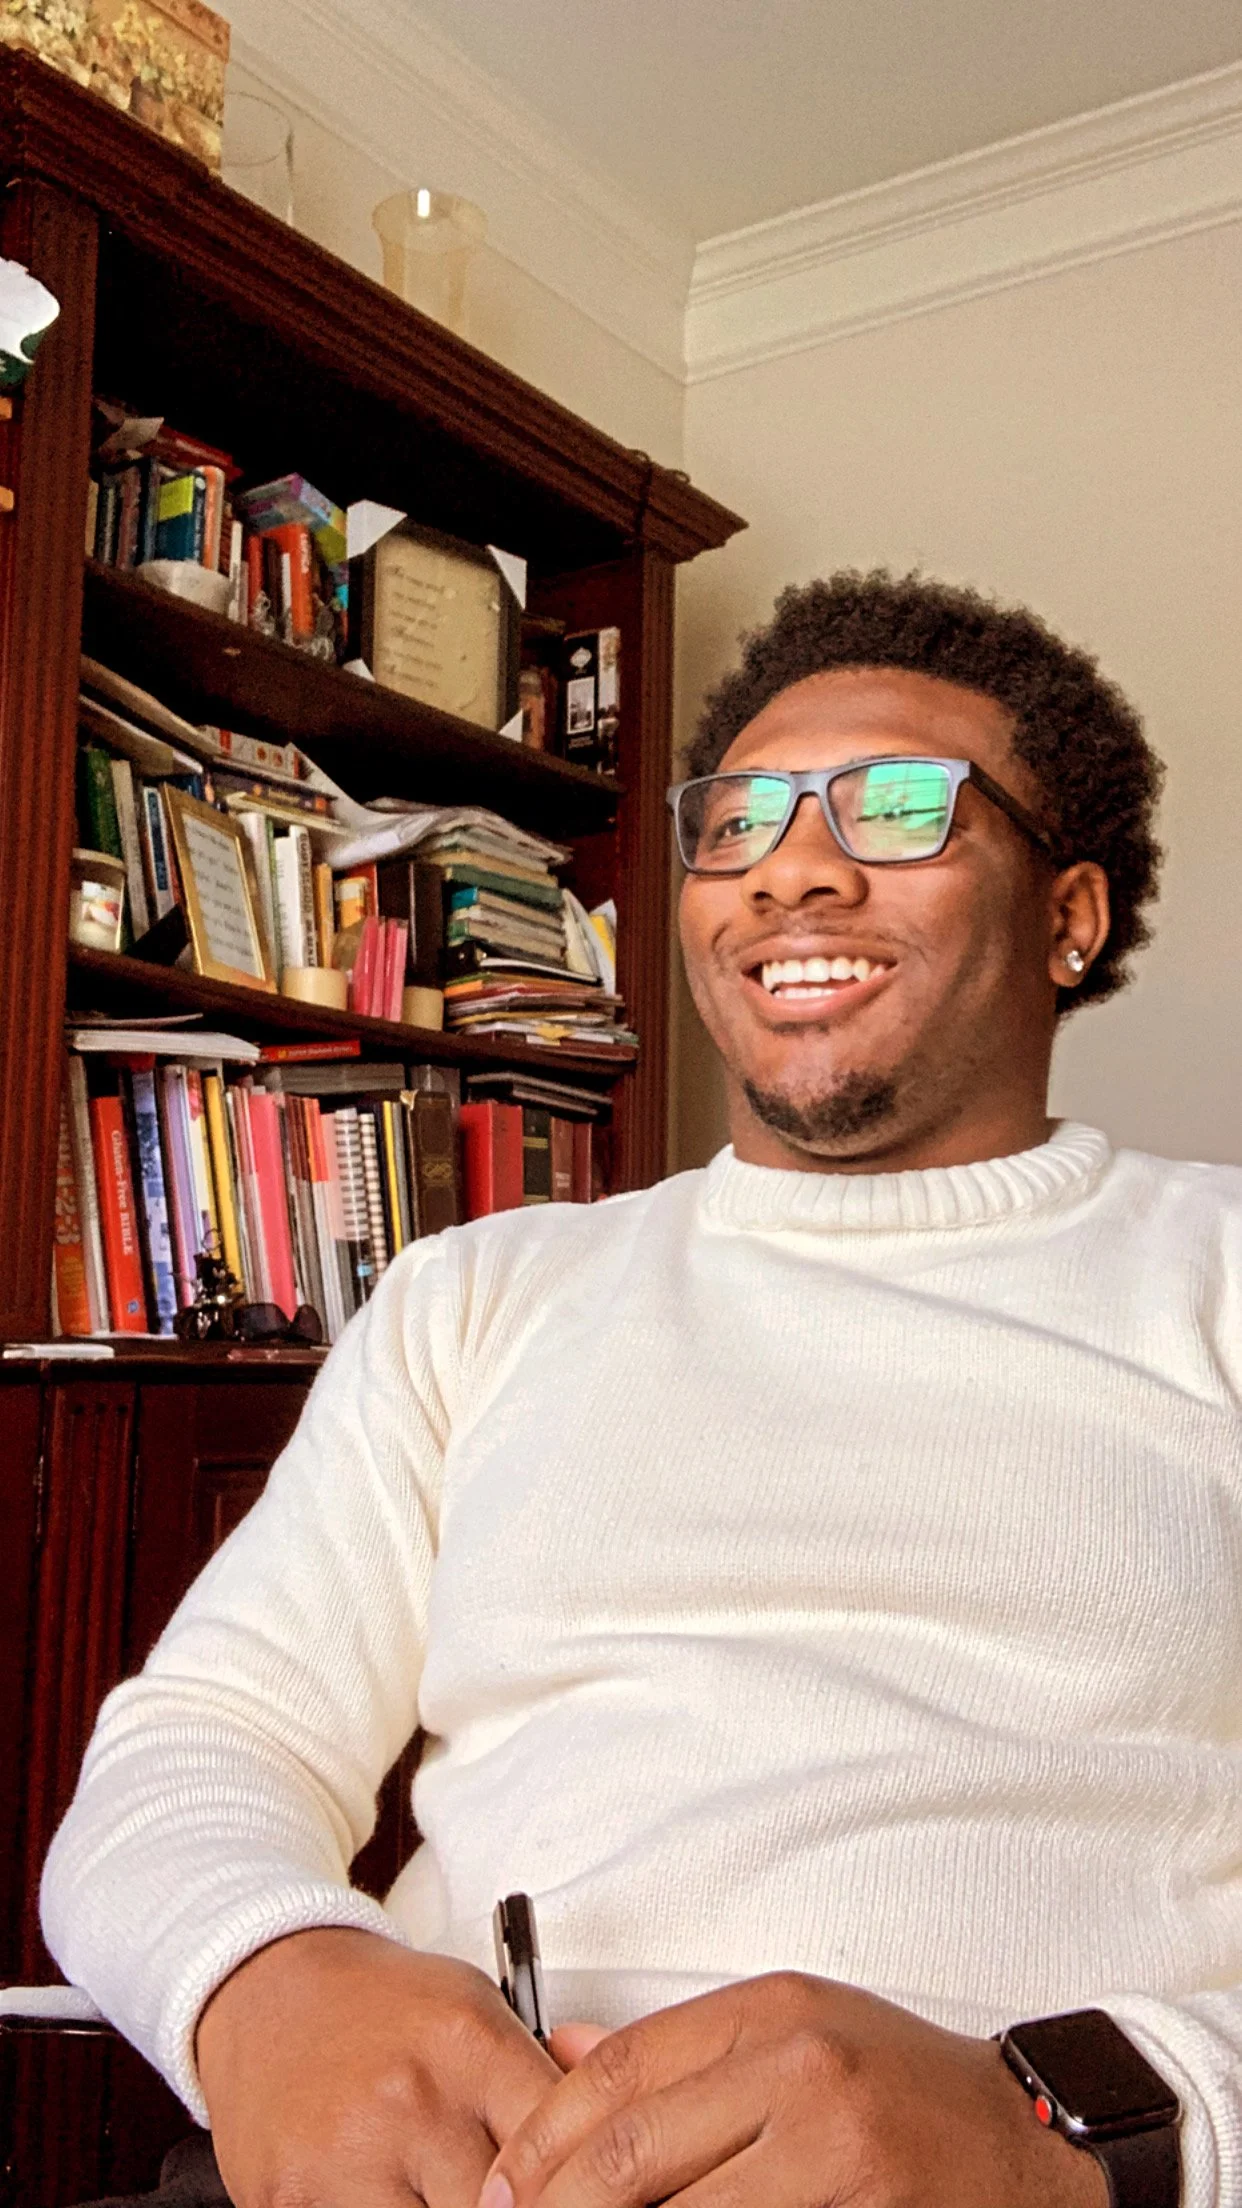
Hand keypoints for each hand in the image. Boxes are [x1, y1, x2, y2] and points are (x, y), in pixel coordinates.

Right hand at [196, 1926, 562, 2206]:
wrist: (266, 1991)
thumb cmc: (384, 2008)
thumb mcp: (477, 2011)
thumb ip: (540, 2080)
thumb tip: (613, 2144)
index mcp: (468, 2045)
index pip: (558, 2149)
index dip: (578, 2186)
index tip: (584, 2194)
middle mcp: (410, 2100)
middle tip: (516, 2199)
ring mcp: (346, 2156)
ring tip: (451, 2196)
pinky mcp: (287, 2200)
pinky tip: (402, 2203)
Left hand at [480, 1973, 1109, 2207]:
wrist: (1033, 2146)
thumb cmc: (904, 2089)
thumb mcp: (798, 2033)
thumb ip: (682, 2051)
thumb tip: (560, 2051)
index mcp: (773, 2013)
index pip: (619, 2071)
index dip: (542, 2139)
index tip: (505, 2189)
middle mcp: (799, 2073)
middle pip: (633, 2154)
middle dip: (560, 2206)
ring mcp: (834, 2155)